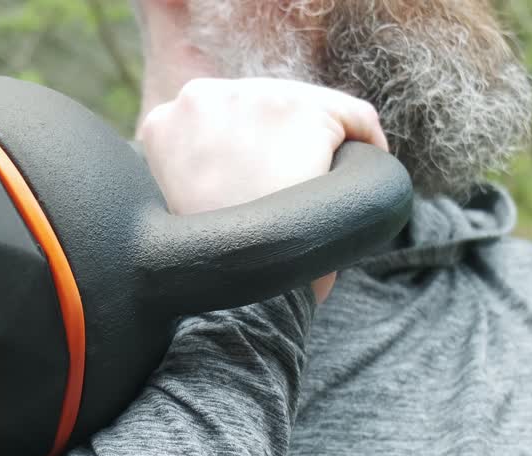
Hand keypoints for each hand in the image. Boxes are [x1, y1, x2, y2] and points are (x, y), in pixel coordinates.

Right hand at [136, 78, 388, 303]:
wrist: (235, 282)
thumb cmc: (214, 267)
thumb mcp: (186, 203)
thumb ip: (202, 170)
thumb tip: (238, 165)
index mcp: (164, 123)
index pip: (223, 118)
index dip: (250, 152)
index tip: (265, 184)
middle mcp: (199, 97)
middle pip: (266, 105)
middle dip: (286, 145)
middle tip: (298, 193)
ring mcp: (252, 98)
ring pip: (310, 109)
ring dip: (322, 146)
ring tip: (323, 191)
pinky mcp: (304, 110)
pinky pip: (355, 117)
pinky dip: (367, 146)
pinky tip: (361, 177)